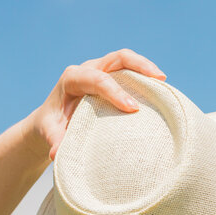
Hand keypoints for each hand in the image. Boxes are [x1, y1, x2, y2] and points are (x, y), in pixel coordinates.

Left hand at [21, 48, 165, 160]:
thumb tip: (56, 155)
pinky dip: (146, 77)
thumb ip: (55, 141)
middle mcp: (89, 69)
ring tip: (164, 82)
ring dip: (147, 68)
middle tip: (160, 78)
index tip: (133, 108)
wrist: (53, 118)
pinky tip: (159, 91)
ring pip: (127, 60)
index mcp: (72, 79)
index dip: (115, 92)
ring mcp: (103, 70)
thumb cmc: (54, 125)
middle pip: (118, 58)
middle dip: (140, 65)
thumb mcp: (51, 132)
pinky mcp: (113, 76)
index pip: (97, 79)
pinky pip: (132, 71)